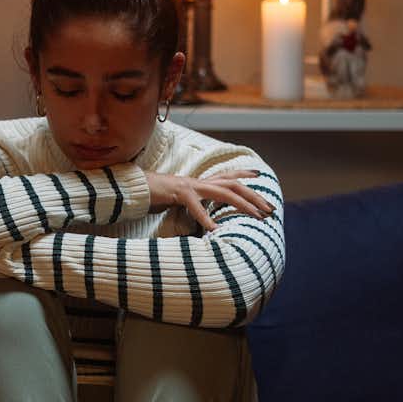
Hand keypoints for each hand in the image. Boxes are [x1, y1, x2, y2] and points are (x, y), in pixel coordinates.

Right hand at [146, 167, 272, 232]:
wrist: (132, 189)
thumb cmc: (154, 197)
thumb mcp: (178, 201)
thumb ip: (193, 205)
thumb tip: (205, 218)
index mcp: (199, 182)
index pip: (226, 174)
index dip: (244, 172)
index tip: (259, 173)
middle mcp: (198, 181)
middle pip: (234, 183)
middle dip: (254, 196)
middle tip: (270, 209)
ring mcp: (189, 186)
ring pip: (224, 191)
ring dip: (243, 204)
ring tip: (257, 216)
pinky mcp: (178, 194)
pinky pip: (195, 207)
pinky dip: (206, 219)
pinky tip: (215, 230)